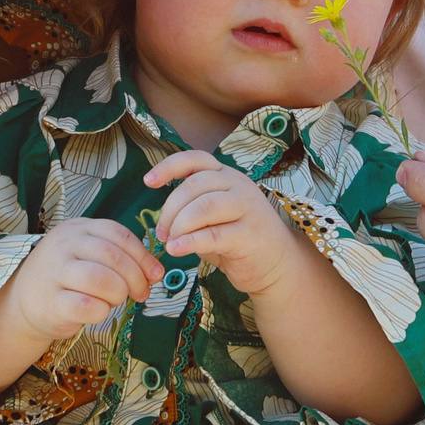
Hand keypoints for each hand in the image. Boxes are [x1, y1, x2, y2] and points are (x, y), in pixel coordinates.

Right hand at [6, 217, 163, 340]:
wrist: (24, 300)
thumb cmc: (66, 277)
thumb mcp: (90, 256)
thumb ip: (121, 258)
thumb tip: (156, 273)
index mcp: (77, 228)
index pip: (118, 234)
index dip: (142, 256)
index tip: (154, 275)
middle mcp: (63, 245)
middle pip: (112, 255)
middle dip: (135, 277)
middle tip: (140, 293)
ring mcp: (54, 273)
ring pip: (101, 279)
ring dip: (118, 293)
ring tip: (115, 300)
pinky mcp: (51, 303)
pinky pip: (88, 306)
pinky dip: (102, 311)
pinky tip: (98, 311)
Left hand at [147, 150, 298, 294]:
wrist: (276, 265)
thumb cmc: (238, 239)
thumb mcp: (213, 219)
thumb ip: (192, 209)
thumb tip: (162, 216)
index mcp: (228, 177)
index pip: (197, 159)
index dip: (169, 167)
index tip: (148, 181)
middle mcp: (239, 186)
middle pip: (195, 185)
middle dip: (170, 209)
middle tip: (161, 232)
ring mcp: (248, 209)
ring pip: (203, 207)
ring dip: (179, 225)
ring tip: (170, 242)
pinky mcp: (250, 235)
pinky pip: (213, 234)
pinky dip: (189, 242)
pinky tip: (176, 250)